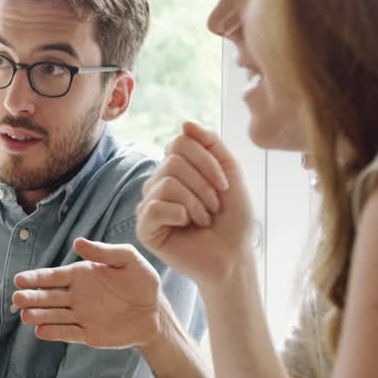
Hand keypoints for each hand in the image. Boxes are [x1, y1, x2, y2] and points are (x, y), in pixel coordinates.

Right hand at [12, 238, 163, 347]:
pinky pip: (68, 333)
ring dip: (39, 315)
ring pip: (54, 315)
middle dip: (31, 297)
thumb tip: (76, 243)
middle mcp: (75, 296)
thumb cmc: (142, 281)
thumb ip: (104, 251)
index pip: (52, 277)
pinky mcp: (88, 334)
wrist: (156, 312)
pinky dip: (55, 333)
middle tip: (17, 298)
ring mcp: (80, 316)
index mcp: (79, 275)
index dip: (35, 278)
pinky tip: (41, 331)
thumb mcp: (128, 260)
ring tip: (25, 316)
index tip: (19, 279)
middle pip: (48, 297)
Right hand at [136, 122, 255, 286]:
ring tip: (203, 219)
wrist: (234, 255)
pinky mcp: (144, 227)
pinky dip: (179, 215)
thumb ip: (212, 144)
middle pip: (173, 162)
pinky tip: (186, 226)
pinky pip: (154, 207)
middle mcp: (158, 183)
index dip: (207, 161)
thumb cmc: (233, 218)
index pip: (180, 142)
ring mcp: (149, 204)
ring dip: (195, 203)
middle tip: (214, 207)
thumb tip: (185, 122)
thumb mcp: (230, 173)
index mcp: (176, 169)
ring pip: (166, 183)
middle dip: (203, 185)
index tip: (225, 185)